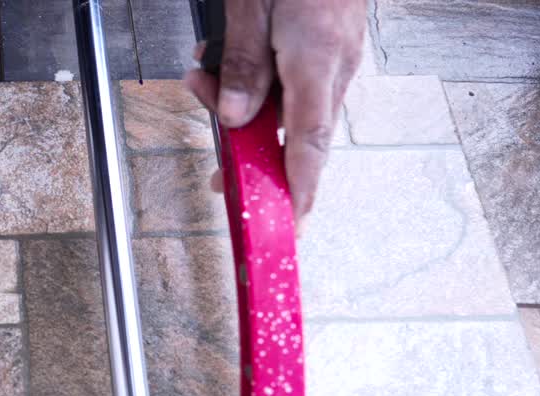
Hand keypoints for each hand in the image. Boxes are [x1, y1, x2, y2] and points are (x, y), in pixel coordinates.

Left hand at [184, 0, 366, 216]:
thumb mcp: (252, 7)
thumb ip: (243, 65)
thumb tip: (235, 118)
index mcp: (316, 65)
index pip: (308, 148)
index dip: (297, 194)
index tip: (288, 228)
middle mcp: (333, 69)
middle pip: (295, 138)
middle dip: (252, 155)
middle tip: (221, 175)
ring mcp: (336, 60)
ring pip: (288, 110)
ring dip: (244, 109)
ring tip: (203, 80)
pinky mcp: (328, 48)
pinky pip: (292, 86)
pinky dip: (258, 87)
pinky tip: (224, 66)